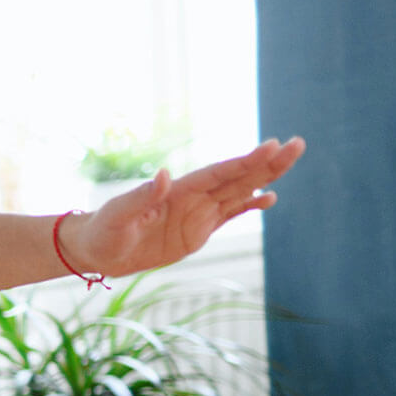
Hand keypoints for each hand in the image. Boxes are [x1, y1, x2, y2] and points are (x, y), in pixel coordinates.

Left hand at [64, 137, 306, 277]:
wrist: (97, 251)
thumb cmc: (103, 231)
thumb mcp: (118, 216)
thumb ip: (140, 197)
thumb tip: (163, 175)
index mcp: (177, 191)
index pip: (218, 173)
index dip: (245, 161)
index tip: (272, 146)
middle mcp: (192, 198)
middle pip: (237, 177)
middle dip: (267, 162)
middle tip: (298, 144)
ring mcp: (197, 214)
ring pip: (239, 192)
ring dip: (265, 178)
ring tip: (291, 161)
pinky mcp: (197, 231)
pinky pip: (229, 215)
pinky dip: (249, 206)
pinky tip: (270, 198)